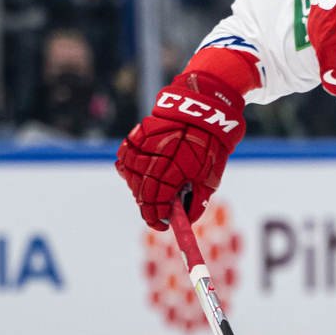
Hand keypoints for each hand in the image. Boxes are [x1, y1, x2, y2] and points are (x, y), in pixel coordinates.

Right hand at [114, 73, 246, 229]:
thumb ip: (197, 200)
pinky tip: (140, 174)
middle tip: (158, 213)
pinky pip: (124, 158)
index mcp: (173, 169)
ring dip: (139, 189)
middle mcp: (153, 158)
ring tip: (152, 193)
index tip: (163, 225)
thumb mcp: (211, 177)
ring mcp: (142, 146)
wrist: (202, 110)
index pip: (156, 201)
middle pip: (141, 192)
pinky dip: (129, 170)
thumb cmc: (210, 145)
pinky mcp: (136, 135)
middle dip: (149, 207)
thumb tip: (186, 219)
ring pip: (130, 176)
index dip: (157, 217)